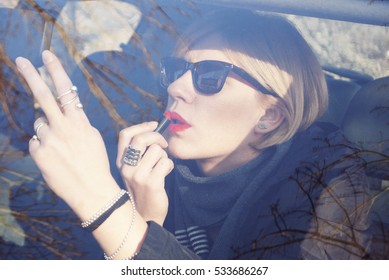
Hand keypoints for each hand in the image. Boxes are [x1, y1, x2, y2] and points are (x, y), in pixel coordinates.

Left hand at [16, 51, 119, 218]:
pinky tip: (55, 158)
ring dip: (46, 130)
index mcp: (79, 122)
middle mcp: (62, 127)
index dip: (55, 71)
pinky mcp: (39, 153)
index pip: (66, 90)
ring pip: (39, 123)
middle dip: (31, 75)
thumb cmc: (95, 163)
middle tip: (21, 60)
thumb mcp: (92, 137)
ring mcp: (49, 140)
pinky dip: (43, 146)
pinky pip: (35, 141)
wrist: (91, 190)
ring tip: (61, 148)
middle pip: (43, 96)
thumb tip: (60, 112)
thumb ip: (76, 122)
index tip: (46, 56)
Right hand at [117, 122, 173, 224]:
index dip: (141, 126)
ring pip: (157, 151)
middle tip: (164, 144)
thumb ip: (139, 154)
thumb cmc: (143, 190)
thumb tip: (154, 132)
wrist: (145, 216)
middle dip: (158, 137)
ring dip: (164, 157)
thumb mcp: (135, 171)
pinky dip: (169, 166)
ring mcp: (137, 175)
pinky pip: (166, 162)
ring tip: (161, 168)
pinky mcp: (151, 182)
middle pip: (141, 139)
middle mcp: (126, 167)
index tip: (154, 124)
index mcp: (120, 162)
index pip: (125, 135)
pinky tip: (165, 174)